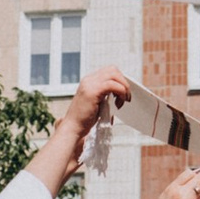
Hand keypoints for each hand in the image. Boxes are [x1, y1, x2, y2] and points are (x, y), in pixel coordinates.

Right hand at [41, 62, 132, 180]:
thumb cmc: (85, 120)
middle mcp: (88, 80)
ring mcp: (90, 84)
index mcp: (89, 81)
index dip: (119, 80)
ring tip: (123, 101)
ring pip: (114, 75)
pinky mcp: (93, 91)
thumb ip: (106, 96)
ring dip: (123, 87)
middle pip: (113, 70)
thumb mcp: (97, 104)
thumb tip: (122, 93)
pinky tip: (119, 104)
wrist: (73, 128)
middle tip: (126, 97)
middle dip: (123, 81)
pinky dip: (120, 92)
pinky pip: (113, 85)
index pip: (109, 71)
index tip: (123, 93)